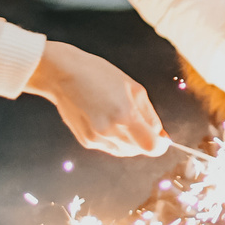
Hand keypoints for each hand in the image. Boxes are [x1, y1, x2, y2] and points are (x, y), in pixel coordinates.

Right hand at [27, 41, 166, 155]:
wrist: (62, 75)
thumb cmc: (97, 74)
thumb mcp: (133, 88)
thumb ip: (149, 114)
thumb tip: (159, 133)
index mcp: (124, 115)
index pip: (151, 146)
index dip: (160, 145)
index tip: (162, 139)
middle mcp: (109, 131)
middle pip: (139, 150)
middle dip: (144, 139)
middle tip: (139, 120)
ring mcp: (96, 139)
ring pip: (124, 151)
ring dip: (130, 140)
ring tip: (120, 117)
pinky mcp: (86, 141)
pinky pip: (109, 147)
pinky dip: (115, 139)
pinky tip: (107, 119)